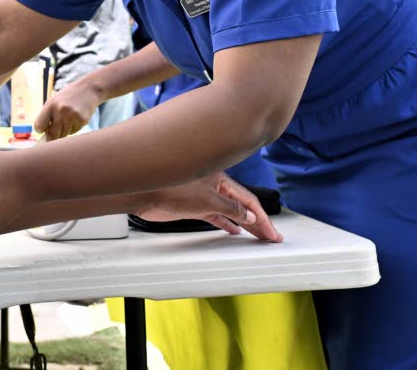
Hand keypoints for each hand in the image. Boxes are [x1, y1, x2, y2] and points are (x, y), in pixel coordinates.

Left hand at [34, 79, 100, 139]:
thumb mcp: (54, 101)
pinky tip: (76, 118)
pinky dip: (73, 128)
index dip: (40, 130)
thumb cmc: (67, 97)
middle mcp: (60, 110)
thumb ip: (47, 116)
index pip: (39, 126)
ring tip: (68, 119)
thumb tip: (43, 137)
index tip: (43, 130)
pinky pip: (73, 132)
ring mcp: (72, 115)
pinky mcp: (82, 120)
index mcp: (50, 105)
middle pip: (52, 134)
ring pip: (64, 135)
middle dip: (53, 136)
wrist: (88, 89)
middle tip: (55, 131)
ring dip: (64, 131)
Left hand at [134, 172, 282, 241]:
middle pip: (242, 206)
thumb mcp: (208, 201)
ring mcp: (204, 195)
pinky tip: (233, 231)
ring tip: (257, 236)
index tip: (272, 234)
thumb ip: (231, 209)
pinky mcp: (194, 205)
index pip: (249, 201)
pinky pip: (216, 215)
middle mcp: (215, 186)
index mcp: (222, 179)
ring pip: (230, 211)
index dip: (263, 218)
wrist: (143, 192)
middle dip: (257, 222)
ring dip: (243, 223)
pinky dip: (226, 223)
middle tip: (270, 237)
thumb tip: (249, 216)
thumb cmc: (171, 189)